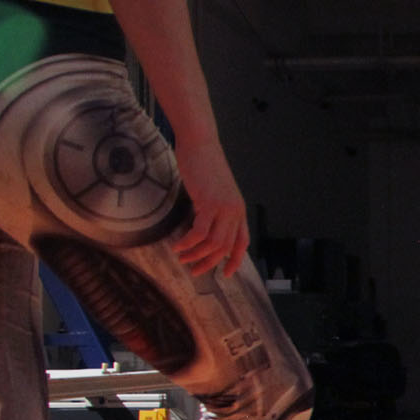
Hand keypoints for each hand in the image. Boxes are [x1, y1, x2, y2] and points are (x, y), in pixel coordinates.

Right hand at [171, 137, 249, 276]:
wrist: (201, 145)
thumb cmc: (204, 165)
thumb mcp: (214, 192)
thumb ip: (213, 210)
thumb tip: (203, 227)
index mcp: (239, 211)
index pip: (242, 242)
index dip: (235, 260)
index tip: (226, 274)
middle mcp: (235, 212)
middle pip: (226, 247)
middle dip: (210, 263)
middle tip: (194, 271)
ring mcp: (224, 208)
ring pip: (213, 243)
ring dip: (196, 255)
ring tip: (182, 258)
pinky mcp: (209, 203)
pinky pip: (199, 232)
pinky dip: (188, 243)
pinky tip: (177, 246)